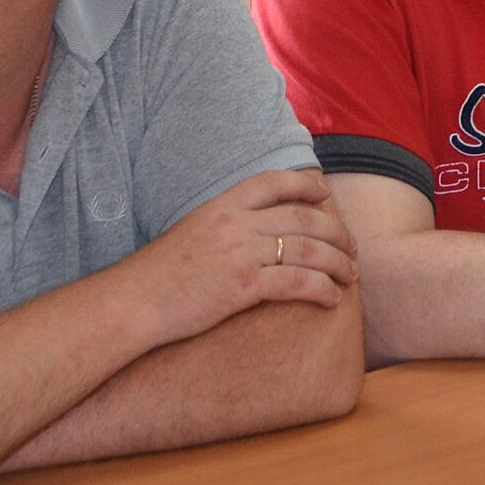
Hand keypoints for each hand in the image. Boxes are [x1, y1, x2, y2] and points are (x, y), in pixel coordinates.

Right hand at [111, 169, 358, 347]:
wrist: (132, 302)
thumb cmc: (156, 275)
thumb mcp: (189, 233)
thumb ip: (222, 226)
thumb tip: (252, 234)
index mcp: (220, 205)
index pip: (272, 183)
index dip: (305, 184)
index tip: (324, 193)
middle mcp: (235, 223)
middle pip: (301, 217)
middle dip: (335, 231)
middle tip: (351, 246)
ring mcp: (241, 253)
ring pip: (308, 250)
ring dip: (337, 262)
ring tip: (351, 274)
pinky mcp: (243, 286)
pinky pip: (297, 282)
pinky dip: (322, 289)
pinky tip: (333, 298)